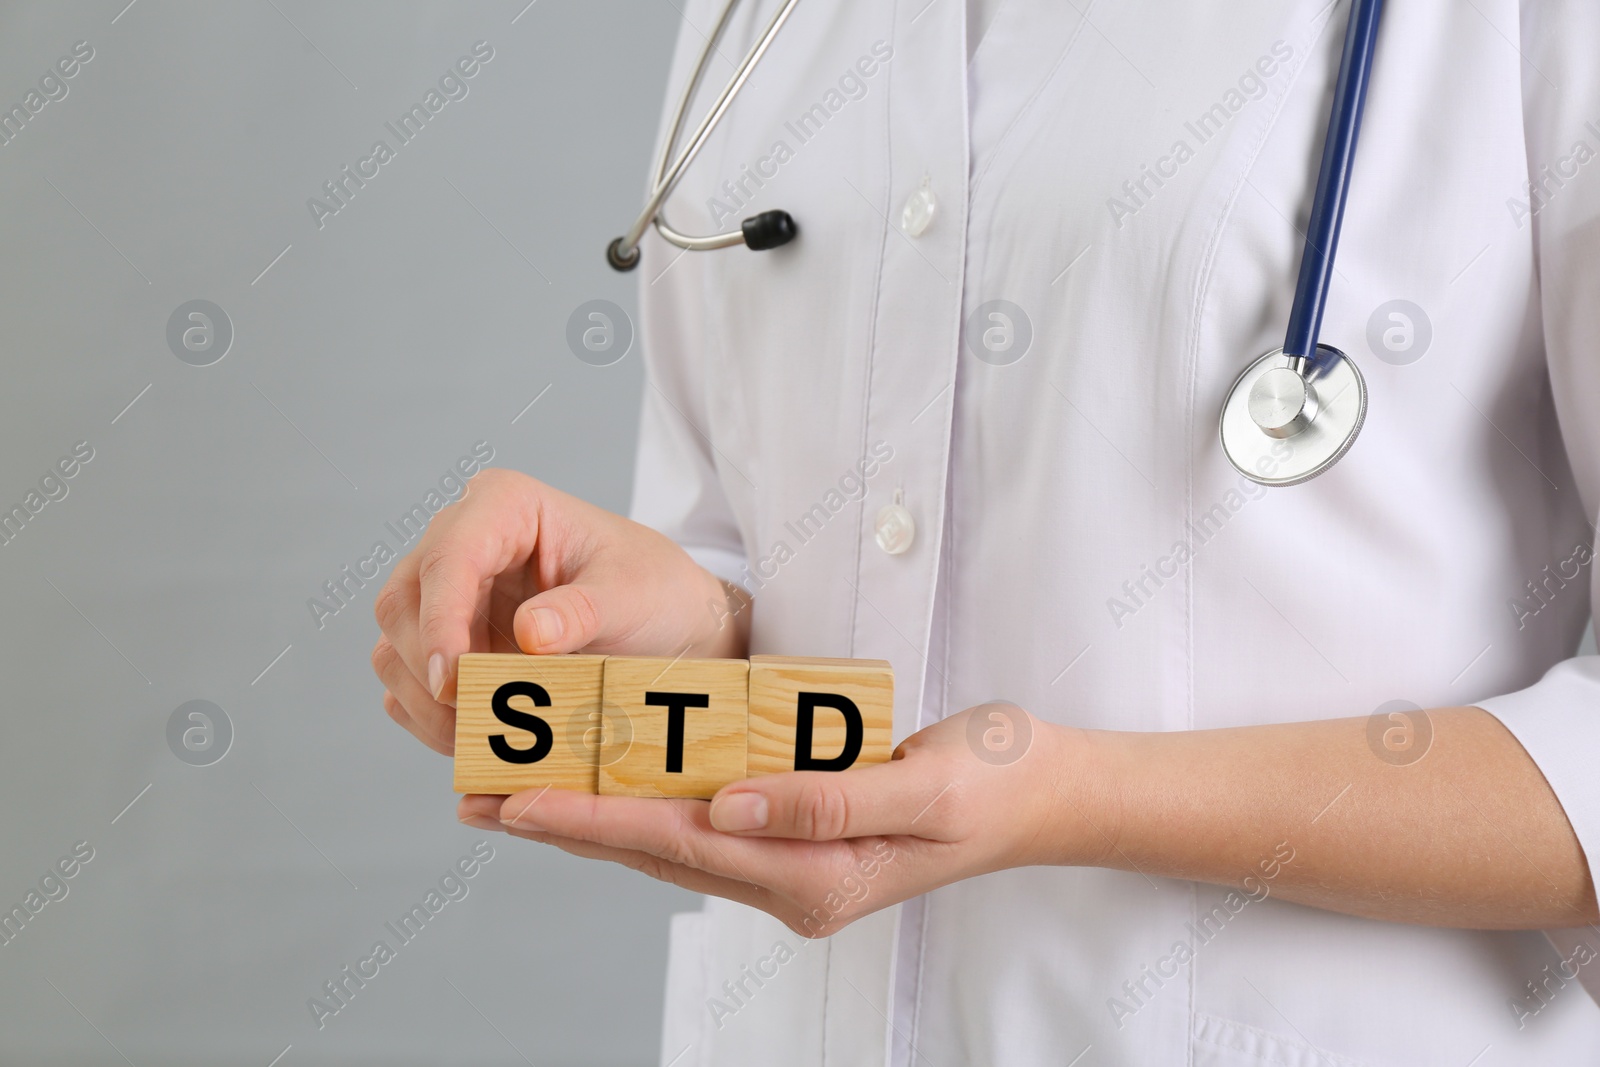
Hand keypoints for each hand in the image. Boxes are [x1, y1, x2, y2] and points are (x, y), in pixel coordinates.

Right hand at [371, 468, 747, 755]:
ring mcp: (446, 595)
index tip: (454, 681)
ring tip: (482, 737)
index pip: (449, 557)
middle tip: (473, 719)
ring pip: (395, 646)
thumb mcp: (633, 594)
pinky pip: (408, 683)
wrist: (668, 624)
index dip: (441, 619)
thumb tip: (529, 633)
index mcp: (504, 506)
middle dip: (430, 667)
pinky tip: (476, 738)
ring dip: (428, 702)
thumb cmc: (653, 591)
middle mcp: (461, 542)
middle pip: (404, 602)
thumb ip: (584, 610)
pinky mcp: (444, 643)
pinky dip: (432, 718)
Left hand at [457, 705, 1119, 935]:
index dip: (596, 816)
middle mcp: (792, 885)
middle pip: (658, 852)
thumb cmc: (993, 784)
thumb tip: (734, 803)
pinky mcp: (798, 847)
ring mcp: (793, 872)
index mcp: (817, 876)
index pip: (683, 841)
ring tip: (513, 798)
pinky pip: (703, 832)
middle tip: (478, 798)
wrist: (1046, 800)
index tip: (518, 795)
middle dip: (566, 824)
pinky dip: (645, 810)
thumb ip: (832, 798)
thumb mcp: (928, 787)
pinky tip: (605, 789)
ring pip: (671, 846)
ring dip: (591, 820)